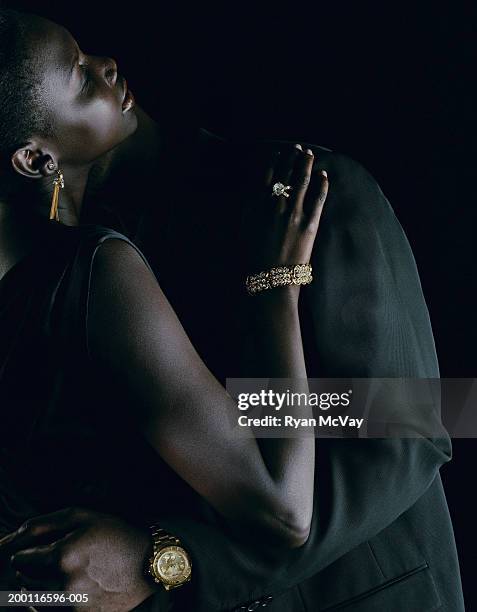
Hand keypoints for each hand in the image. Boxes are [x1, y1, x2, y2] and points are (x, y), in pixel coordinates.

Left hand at [0, 508, 159, 611]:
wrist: (149, 562)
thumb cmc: (115, 534)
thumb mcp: (82, 516)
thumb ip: (43, 524)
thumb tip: (11, 538)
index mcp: (62, 555)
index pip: (19, 559)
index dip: (28, 552)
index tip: (39, 550)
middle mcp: (64, 583)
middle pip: (25, 580)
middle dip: (34, 569)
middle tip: (55, 560)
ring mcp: (73, 605)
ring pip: (34, 599)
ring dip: (41, 587)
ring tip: (64, 574)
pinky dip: (54, 602)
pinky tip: (72, 588)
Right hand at [243, 143, 328, 274]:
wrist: (268, 281)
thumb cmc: (250, 261)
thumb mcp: (242, 231)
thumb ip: (248, 211)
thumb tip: (252, 196)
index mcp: (255, 204)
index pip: (265, 174)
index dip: (273, 160)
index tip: (277, 152)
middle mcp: (274, 203)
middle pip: (284, 172)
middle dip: (291, 157)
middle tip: (297, 147)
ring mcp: (293, 212)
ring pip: (302, 179)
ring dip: (306, 164)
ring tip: (309, 154)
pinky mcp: (310, 223)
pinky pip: (318, 197)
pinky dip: (322, 184)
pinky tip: (324, 175)